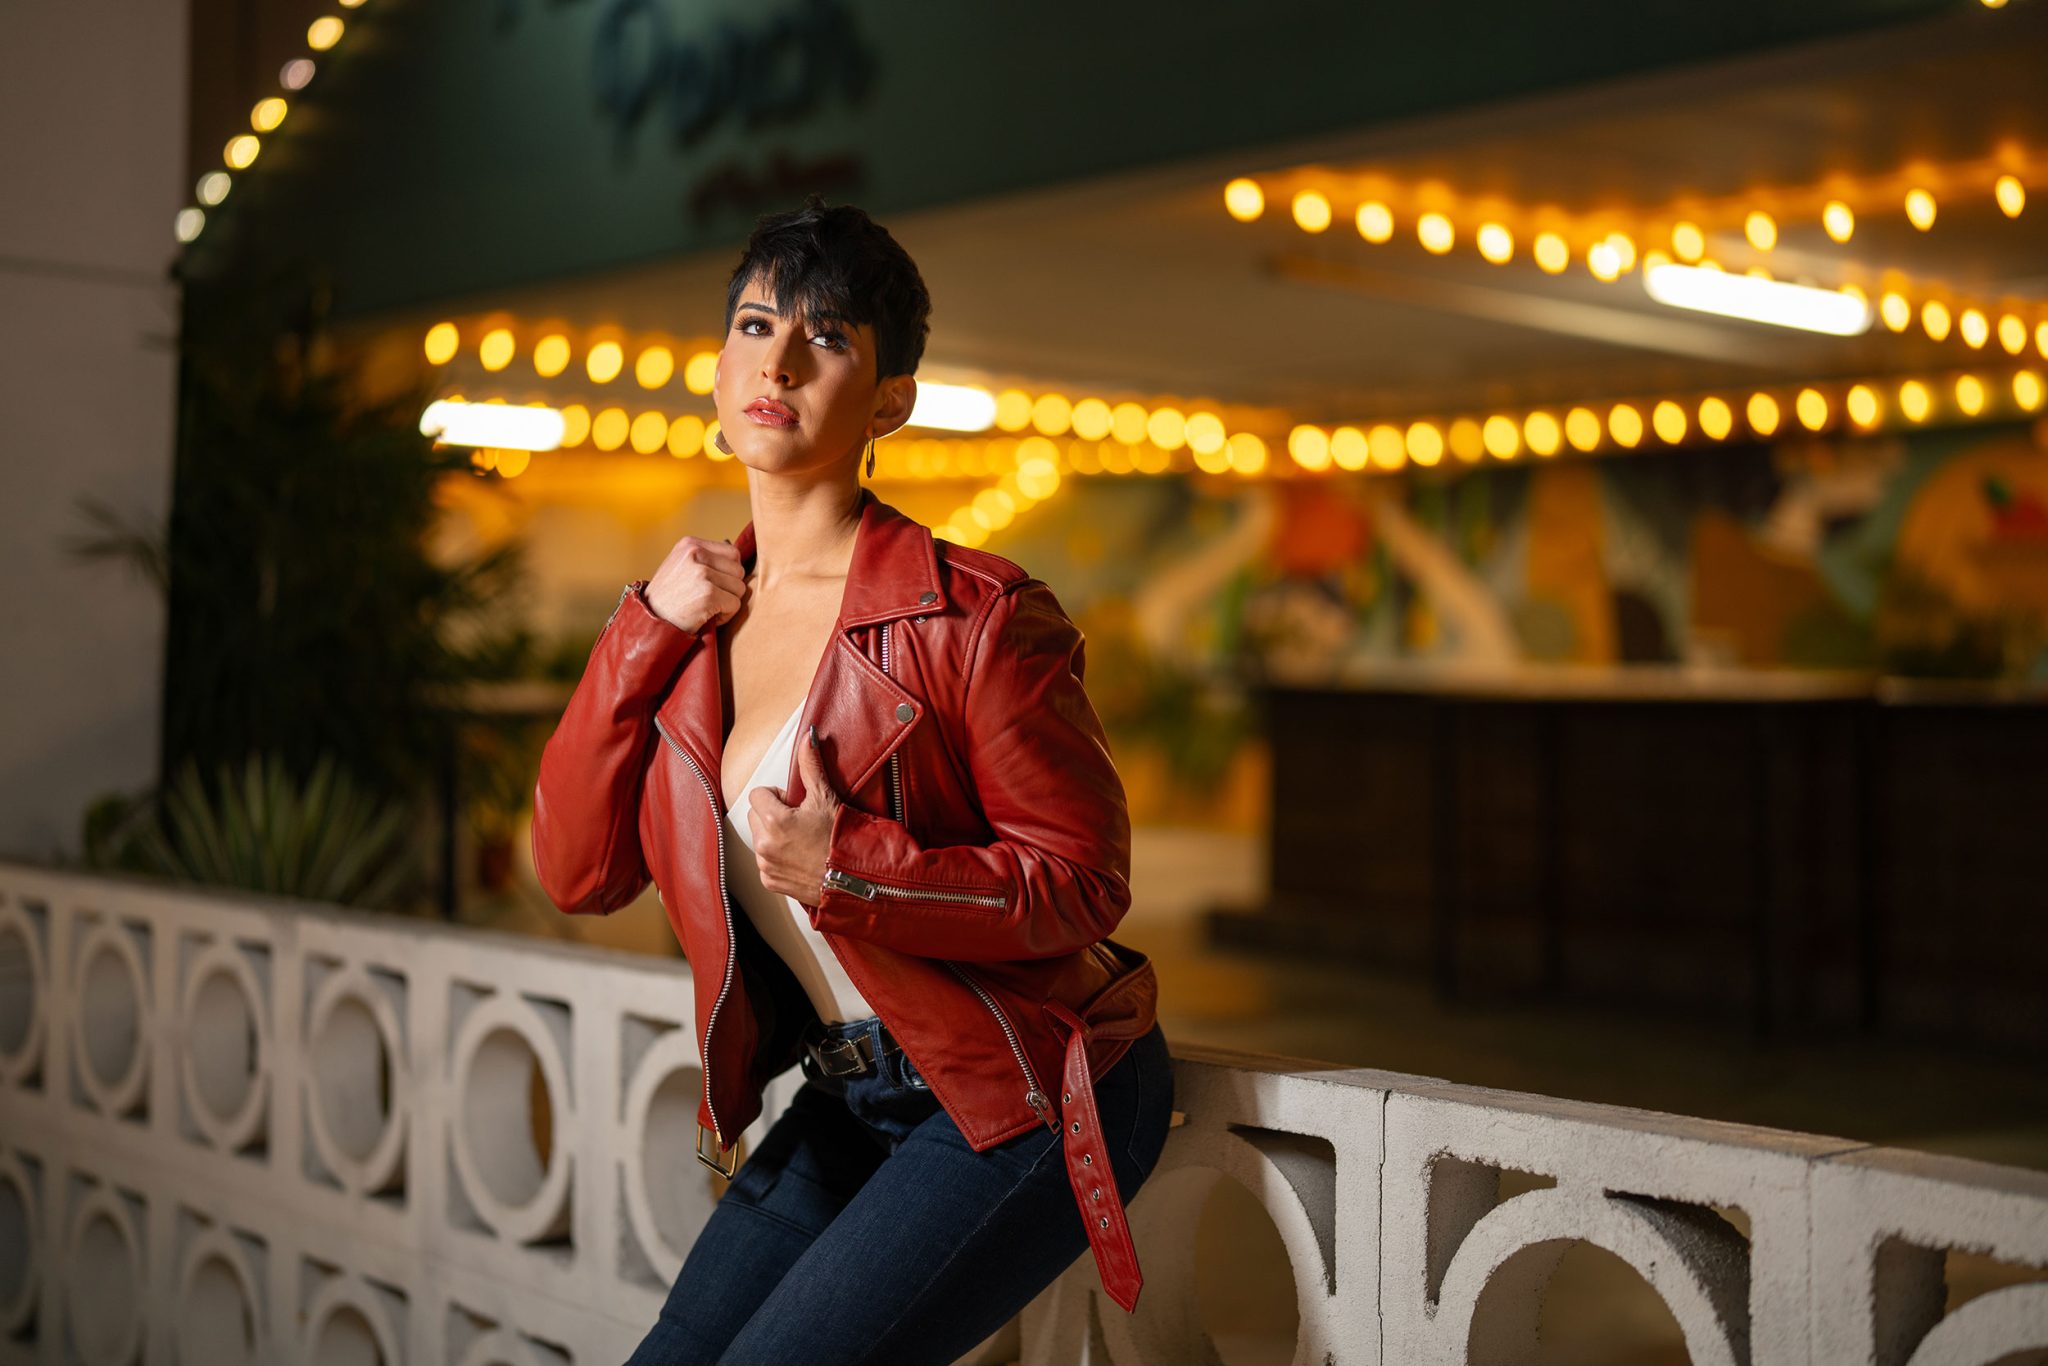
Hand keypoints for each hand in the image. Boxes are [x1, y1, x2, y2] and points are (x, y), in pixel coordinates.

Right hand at [644, 536, 745, 632]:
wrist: (649, 622)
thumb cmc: (668, 599)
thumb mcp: (680, 567)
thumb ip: (704, 559)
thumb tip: (737, 557)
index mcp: (690, 544)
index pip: (732, 553)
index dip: (727, 573)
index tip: (710, 585)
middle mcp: (695, 553)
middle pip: (738, 570)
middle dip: (729, 588)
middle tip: (708, 599)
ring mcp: (701, 573)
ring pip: (739, 588)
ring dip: (728, 602)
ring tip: (705, 607)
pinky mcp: (708, 594)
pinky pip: (735, 604)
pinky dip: (725, 616)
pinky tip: (706, 616)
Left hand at [748, 726, 841, 907]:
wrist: (854, 878)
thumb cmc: (840, 836)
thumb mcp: (826, 797)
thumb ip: (811, 765)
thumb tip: (807, 737)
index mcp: (774, 820)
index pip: (758, 794)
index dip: (777, 796)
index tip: (795, 804)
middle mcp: (764, 844)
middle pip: (754, 815)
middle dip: (771, 814)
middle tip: (799, 820)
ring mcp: (766, 865)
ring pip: (758, 838)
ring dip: (772, 835)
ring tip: (800, 839)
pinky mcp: (770, 881)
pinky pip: (764, 860)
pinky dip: (776, 856)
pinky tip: (799, 856)